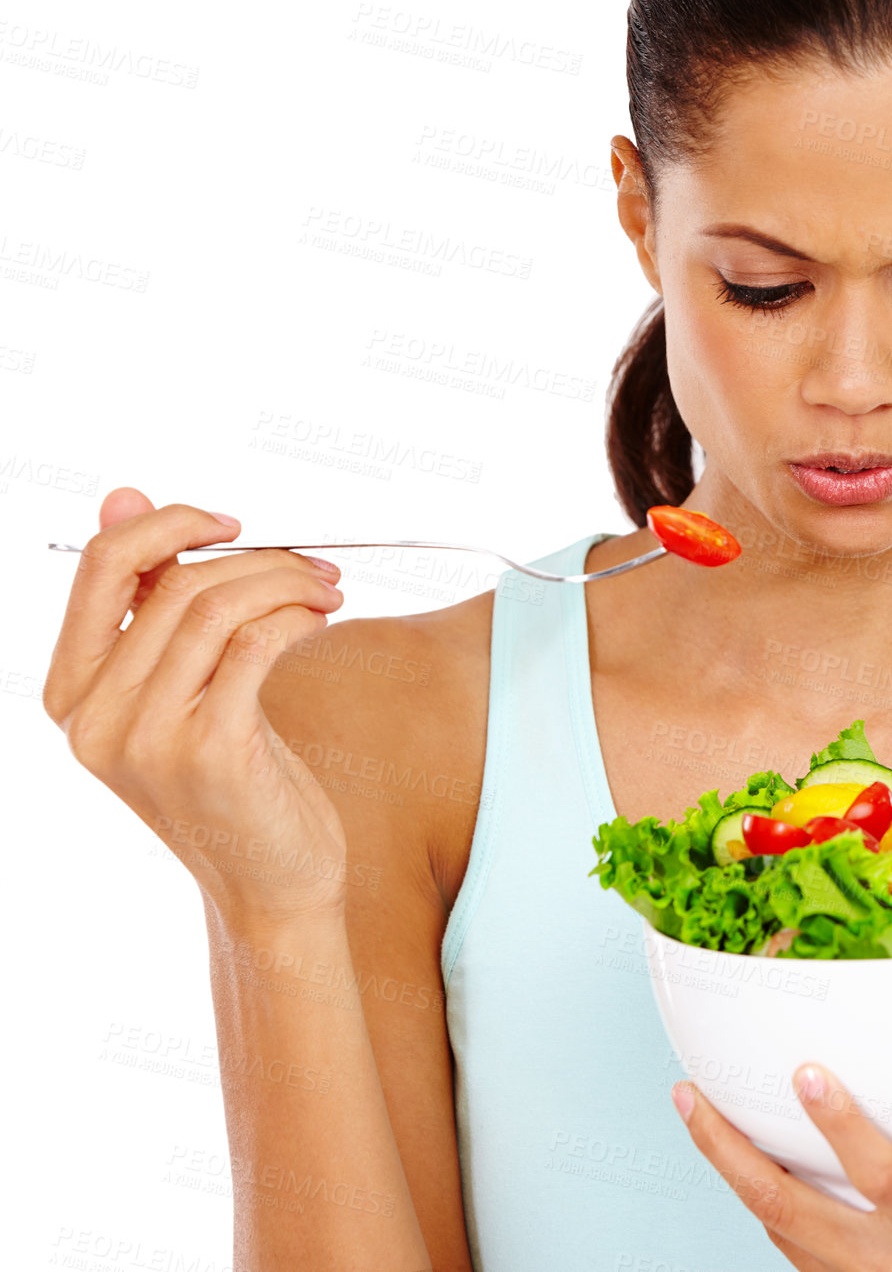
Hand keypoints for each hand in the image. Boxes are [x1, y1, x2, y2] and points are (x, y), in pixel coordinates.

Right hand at [43, 487, 350, 928]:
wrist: (272, 883)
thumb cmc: (235, 779)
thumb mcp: (181, 688)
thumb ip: (149, 600)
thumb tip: (122, 496)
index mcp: (73, 692)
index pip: (101, 565)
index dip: (170, 524)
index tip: (232, 525)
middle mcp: (95, 717)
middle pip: (176, 583)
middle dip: (259, 559)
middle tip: (316, 568)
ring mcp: (147, 737)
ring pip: (218, 607)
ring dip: (289, 584)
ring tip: (329, 594)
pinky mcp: (209, 751)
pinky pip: (255, 643)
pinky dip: (298, 616)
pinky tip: (323, 621)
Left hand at [672, 1063, 891, 1271]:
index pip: (882, 1179)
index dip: (843, 1130)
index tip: (807, 1074)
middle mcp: (888, 1265)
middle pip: (786, 1208)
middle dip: (728, 1150)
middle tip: (689, 1095)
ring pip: (774, 1226)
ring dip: (731, 1170)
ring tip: (696, 1110)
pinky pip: (787, 1248)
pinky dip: (762, 1202)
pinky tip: (742, 1162)